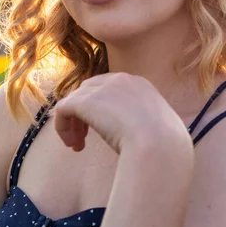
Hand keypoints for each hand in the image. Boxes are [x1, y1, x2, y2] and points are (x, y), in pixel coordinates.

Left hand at [53, 72, 190, 154]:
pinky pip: (62, 109)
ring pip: (75, 100)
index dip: (102, 109)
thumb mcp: (157, 127)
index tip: (103, 131)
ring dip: (73, 123)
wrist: (159, 146)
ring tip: (77, 145)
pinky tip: (72, 145)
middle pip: (89, 90)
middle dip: (84, 113)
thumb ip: (144, 123)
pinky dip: (62, 126)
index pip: (110, 89)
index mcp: (139, 85)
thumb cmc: (163, 146)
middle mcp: (120, 80)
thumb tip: (140, 135)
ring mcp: (102, 88)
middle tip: (85, 139)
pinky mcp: (85, 101)